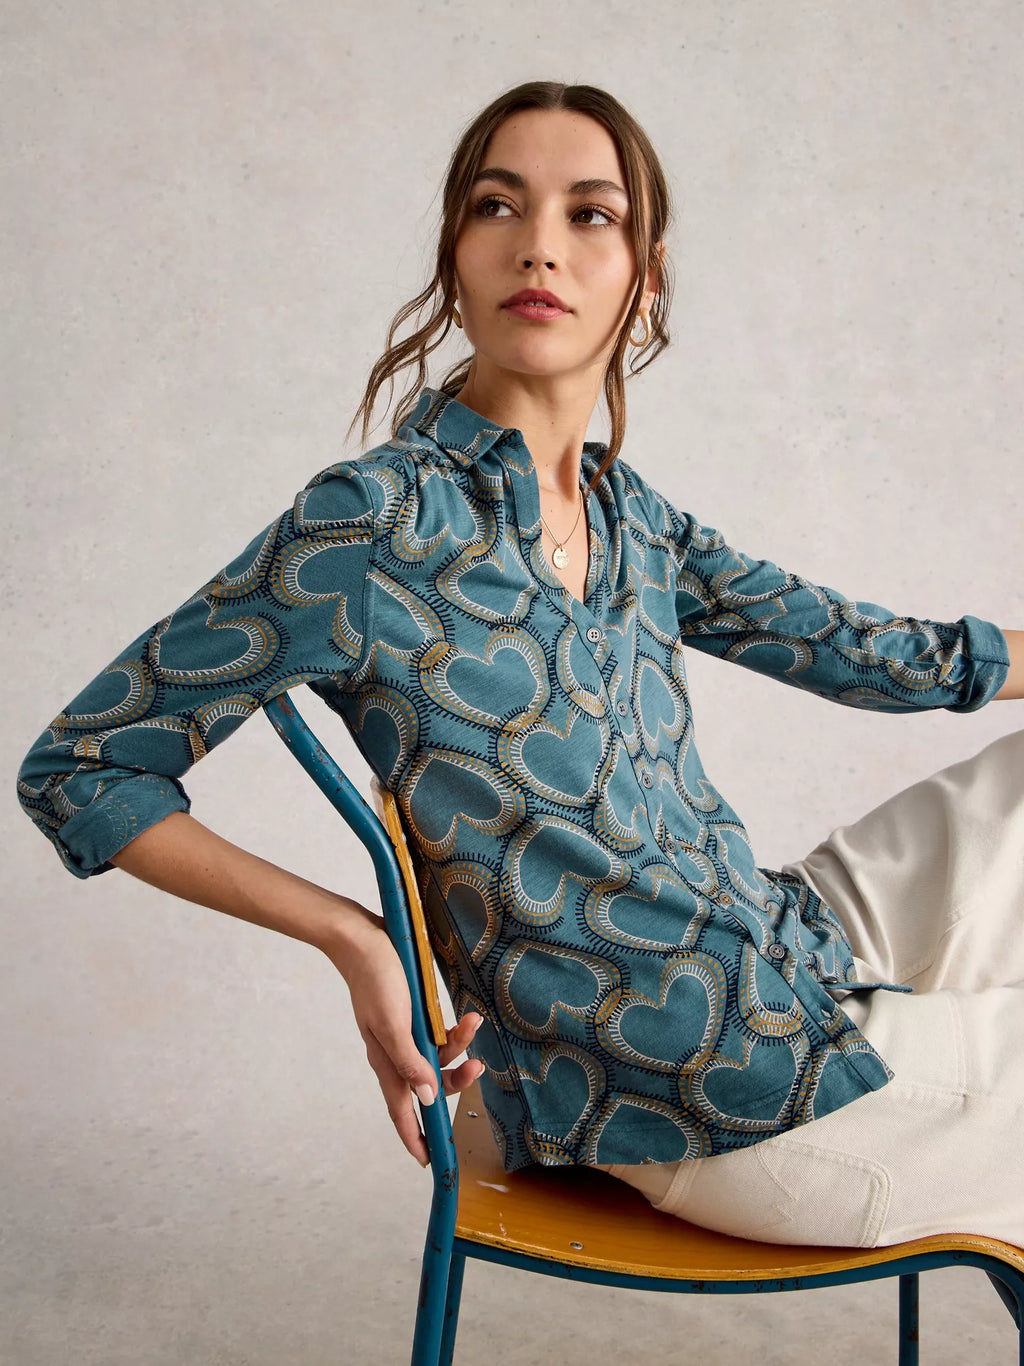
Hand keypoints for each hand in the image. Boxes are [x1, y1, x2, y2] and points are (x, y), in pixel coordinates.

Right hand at [326, 904, 484, 1165]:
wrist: (364, 937)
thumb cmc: (376, 979)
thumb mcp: (394, 1023)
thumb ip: (410, 1062)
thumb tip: (427, 1099)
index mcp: (386, 1061)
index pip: (402, 1111)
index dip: (415, 1137)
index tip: (430, 1162)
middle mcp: (395, 1052)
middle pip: (429, 1084)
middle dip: (455, 1080)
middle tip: (478, 1068)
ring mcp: (404, 1033)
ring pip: (438, 1056)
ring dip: (460, 1045)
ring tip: (473, 1021)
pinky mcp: (412, 1014)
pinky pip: (438, 1032)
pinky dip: (454, 1029)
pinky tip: (465, 1017)